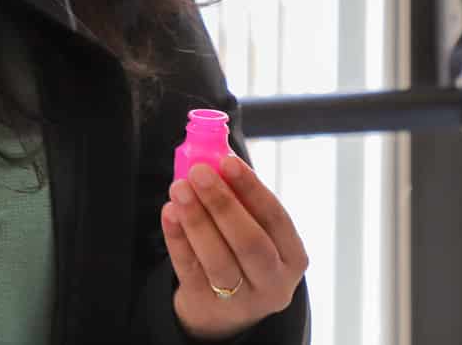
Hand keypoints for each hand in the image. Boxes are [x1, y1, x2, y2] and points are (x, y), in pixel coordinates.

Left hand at [160, 156, 307, 341]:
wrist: (220, 310)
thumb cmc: (239, 253)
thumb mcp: (252, 228)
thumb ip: (240, 194)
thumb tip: (215, 150)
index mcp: (292, 257)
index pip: (277, 219)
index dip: (252, 188)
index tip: (228, 161)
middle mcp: (273, 283)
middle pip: (250, 243)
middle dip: (223, 204)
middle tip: (199, 172)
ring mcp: (241, 301)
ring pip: (218, 260)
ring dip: (197, 220)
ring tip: (179, 188)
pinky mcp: (206, 307)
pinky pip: (189, 270)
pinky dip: (178, 239)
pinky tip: (169, 213)